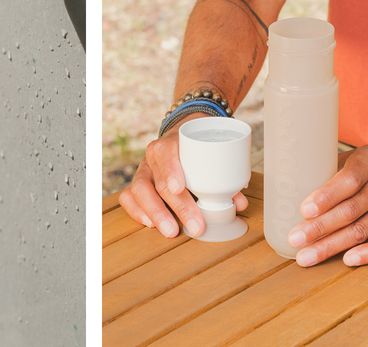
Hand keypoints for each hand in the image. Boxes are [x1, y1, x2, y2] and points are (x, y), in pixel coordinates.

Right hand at [119, 114, 248, 237]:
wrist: (181, 138)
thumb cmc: (197, 150)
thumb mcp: (210, 155)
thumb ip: (224, 178)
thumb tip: (239, 203)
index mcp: (170, 143)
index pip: (166, 153)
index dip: (171, 170)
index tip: (180, 188)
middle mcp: (152, 157)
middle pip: (159, 181)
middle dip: (177, 206)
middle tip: (195, 225)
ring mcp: (143, 171)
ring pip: (139, 190)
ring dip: (156, 213)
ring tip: (172, 231)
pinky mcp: (138, 184)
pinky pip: (128, 198)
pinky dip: (137, 212)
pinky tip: (150, 224)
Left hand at [286, 126, 367, 267]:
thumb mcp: (360, 154)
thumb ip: (334, 170)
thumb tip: (299, 186)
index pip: (347, 182)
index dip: (325, 197)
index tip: (304, 210)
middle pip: (349, 211)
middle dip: (319, 228)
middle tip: (295, 240)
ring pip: (362, 230)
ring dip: (332, 246)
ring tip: (307, 256)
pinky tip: (346, 260)